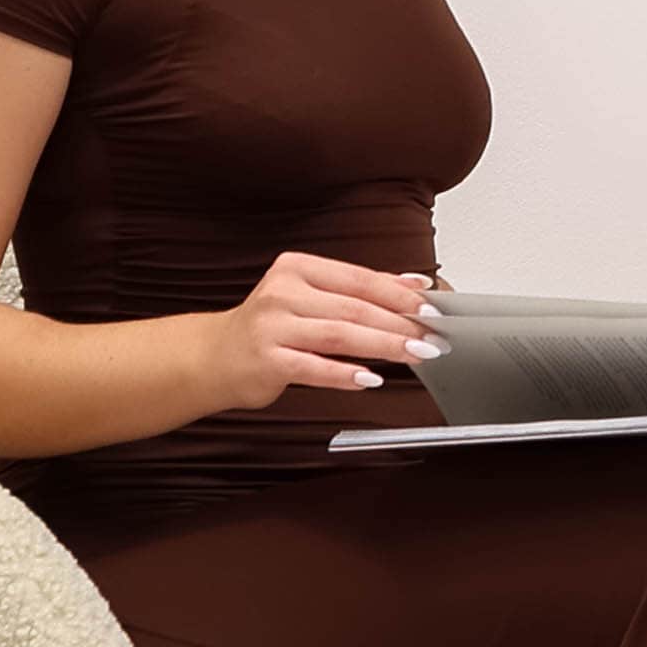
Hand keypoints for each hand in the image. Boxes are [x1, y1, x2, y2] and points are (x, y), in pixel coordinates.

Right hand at [194, 254, 445, 407]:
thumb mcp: (309, 297)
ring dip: (384, 346)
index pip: (359, 278)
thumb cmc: (269, 327)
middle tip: (431, 336)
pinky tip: (370, 379)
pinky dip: (346, 374)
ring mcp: (271, 326)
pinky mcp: (266, 361)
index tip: (431, 306)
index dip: (399, 293)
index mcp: (296, 268)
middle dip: (400, 323)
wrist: (214, 357)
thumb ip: (357, 291)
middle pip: (354, 307)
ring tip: (414, 354)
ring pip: (339, 335)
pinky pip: (314, 368)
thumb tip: (414, 284)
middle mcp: (282, 292)